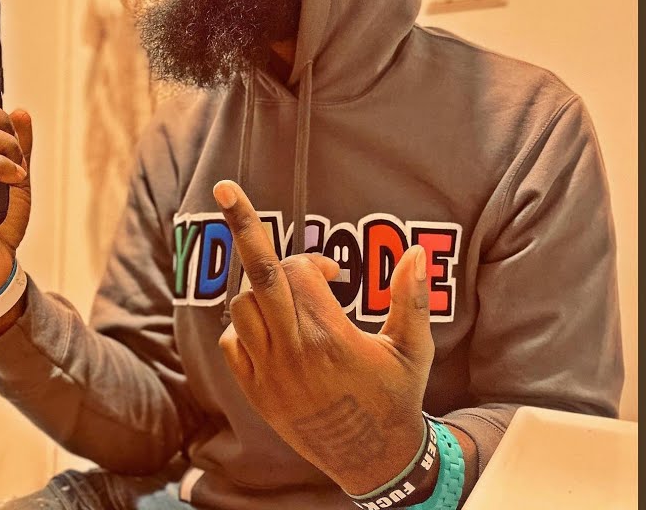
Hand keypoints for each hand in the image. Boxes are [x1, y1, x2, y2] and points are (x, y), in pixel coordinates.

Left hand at [213, 180, 434, 495]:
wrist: (371, 458)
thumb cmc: (397, 398)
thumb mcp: (414, 350)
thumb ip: (411, 298)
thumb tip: (418, 251)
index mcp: (332, 338)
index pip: (301, 271)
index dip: (315, 262)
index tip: (335, 274)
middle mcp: (294, 352)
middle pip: (260, 275)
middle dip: (243, 226)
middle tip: (226, 187)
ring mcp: (270, 373)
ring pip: (244, 306)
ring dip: (261, 289)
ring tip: (288, 298)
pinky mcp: (255, 391)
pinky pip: (233, 341)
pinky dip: (245, 325)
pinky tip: (272, 328)